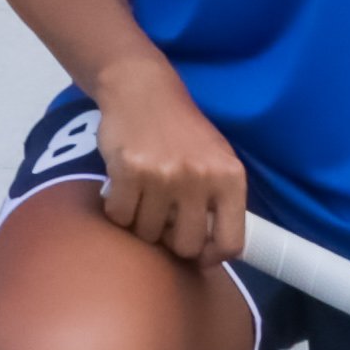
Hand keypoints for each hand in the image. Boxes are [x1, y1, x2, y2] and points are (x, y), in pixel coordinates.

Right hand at [89, 62, 248, 265]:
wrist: (144, 91)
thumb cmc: (183, 133)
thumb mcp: (218, 160)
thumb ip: (220, 203)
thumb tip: (213, 258)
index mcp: (231, 177)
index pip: (231, 242)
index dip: (211, 258)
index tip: (198, 255)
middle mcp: (201, 177)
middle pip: (185, 245)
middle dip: (170, 241)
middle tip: (163, 220)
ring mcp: (164, 175)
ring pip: (148, 234)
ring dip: (141, 223)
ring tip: (143, 198)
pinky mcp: (129, 171)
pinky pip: (119, 217)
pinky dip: (117, 211)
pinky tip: (123, 190)